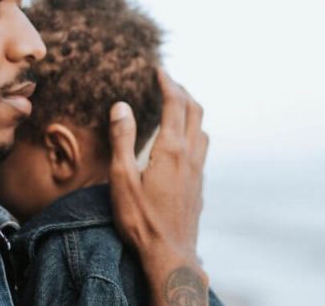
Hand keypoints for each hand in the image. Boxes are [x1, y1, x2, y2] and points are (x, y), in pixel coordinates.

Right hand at [108, 69, 209, 305]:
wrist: (170, 255)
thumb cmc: (141, 220)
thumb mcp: (122, 178)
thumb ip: (122, 139)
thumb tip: (122, 105)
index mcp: (171, 149)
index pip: (174, 104)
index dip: (167, 83)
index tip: (159, 70)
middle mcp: (190, 155)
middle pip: (195, 111)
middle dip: (182, 91)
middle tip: (168, 81)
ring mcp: (198, 171)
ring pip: (202, 129)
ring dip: (192, 111)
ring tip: (177, 105)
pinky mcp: (199, 185)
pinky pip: (201, 147)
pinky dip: (193, 132)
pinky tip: (182, 143)